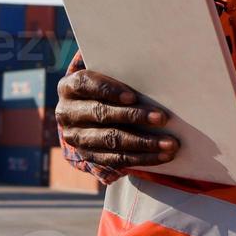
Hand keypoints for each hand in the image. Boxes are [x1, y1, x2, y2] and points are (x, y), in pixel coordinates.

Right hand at [55, 70, 179, 169]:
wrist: (84, 110)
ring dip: (143, 143)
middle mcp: (67, 113)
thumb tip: (155, 79)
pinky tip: (161, 156)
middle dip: (134, 117)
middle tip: (162, 118)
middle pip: (101, 114)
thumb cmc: (104, 86)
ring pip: (110, 140)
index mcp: (69, 87)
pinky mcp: (87, 155)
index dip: (109, 90)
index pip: (86, 84)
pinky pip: (115, 160)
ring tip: (169, 144)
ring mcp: (75, 137)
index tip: (133, 96)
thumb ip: (120, 75)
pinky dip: (140, 158)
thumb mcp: (105, 75)